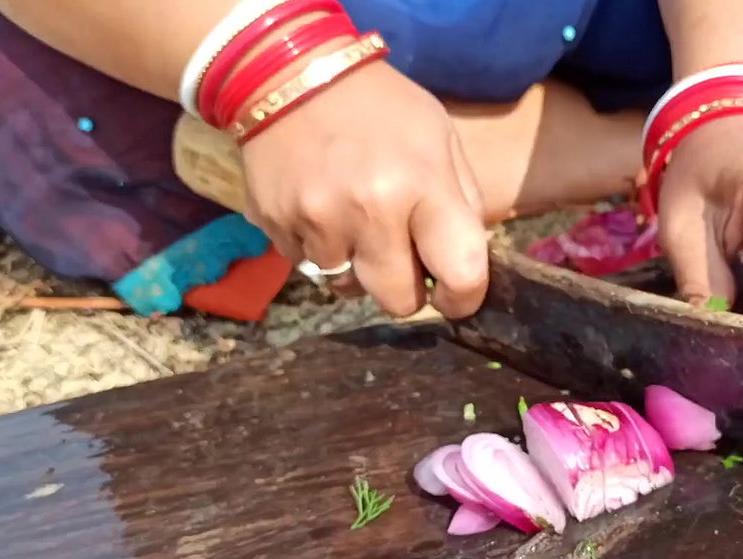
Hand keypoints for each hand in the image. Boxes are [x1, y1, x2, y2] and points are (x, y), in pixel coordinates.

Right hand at [240, 61, 489, 318]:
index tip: (456, 295)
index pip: (461, 273)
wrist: (289, 71)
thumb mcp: (440, 137)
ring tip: (354, 220)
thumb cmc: (380, 106)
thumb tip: (467, 266)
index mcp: (422, 184)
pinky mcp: (275, 225)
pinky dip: (321, 249)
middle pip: (399, 302)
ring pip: (349, 288)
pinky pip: (308, 267)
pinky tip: (321, 209)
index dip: (464, 297)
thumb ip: (462, 202)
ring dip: (357, 266)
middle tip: (402, 257)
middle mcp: (369, 210)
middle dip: (406, 289)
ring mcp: (317, 221)